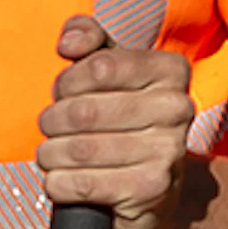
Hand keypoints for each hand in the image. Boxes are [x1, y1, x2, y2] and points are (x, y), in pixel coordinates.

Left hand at [37, 14, 201, 228]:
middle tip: (50, 128)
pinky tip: (62, 179)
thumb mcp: (112, 71)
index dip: (67, 83)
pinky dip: (58, 183)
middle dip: (52, 121)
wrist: (155, 187)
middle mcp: (176, 107)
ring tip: (52, 153)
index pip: (99, 68)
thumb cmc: (124, 120)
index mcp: (170, 70)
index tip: (64, 94)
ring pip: (78, 149)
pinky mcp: (150, 188)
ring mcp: (167, 150)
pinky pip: (80, 184)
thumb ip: (90, 40)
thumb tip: (69, 42)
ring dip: (50, 153)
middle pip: (83, 111)